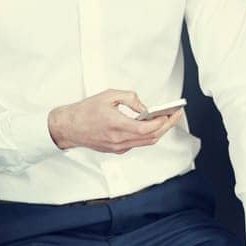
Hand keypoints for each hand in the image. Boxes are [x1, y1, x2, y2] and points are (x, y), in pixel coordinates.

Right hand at [47, 89, 182, 153]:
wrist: (69, 127)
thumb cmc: (85, 111)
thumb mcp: (109, 95)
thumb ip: (130, 98)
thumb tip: (145, 108)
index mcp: (117, 125)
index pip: (148, 128)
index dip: (163, 121)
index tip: (172, 112)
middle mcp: (119, 140)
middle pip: (151, 137)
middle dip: (167, 126)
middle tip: (176, 115)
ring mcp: (118, 147)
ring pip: (146, 142)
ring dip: (159, 132)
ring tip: (167, 119)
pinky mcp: (116, 150)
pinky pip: (137, 143)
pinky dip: (147, 135)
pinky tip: (151, 125)